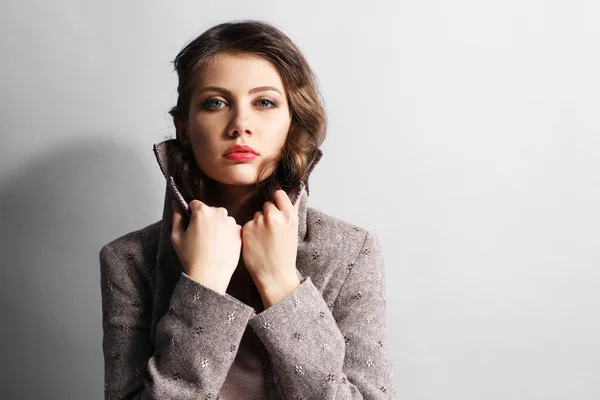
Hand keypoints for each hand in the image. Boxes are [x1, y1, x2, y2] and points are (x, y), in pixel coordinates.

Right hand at [171, 199, 241, 294]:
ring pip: (221, 219)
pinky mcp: (239, 232)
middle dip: (205, 220)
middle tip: (200, 237)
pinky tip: (220, 246)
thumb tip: (176, 204)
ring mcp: (231, 222)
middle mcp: (219, 213)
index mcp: (202, 211)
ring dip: (217, 226)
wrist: (209, 275)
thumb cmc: (192, 258)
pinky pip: (231, 228)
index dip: (191, 214)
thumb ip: (176, 216)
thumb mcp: (176, 236)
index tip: (191, 224)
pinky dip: (226, 234)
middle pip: (210, 211)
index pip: (195, 204)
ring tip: (211, 243)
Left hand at [241, 189, 302, 303]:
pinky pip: (248, 224)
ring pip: (256, 215)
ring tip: (264, 240)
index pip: (279, 194)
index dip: (276, 200)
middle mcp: (274, 216)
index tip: (276, 206)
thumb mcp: (293, 231)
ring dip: (258, 223)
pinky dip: (250, 232)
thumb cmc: (285, 254)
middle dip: (267, 214)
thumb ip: (289, 212)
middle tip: (271, 231)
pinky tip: (256, 244)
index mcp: (289, 216)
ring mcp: (259, 222)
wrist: (275, 275)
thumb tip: (293, 191)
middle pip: (266, 205)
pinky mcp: (246, 229)